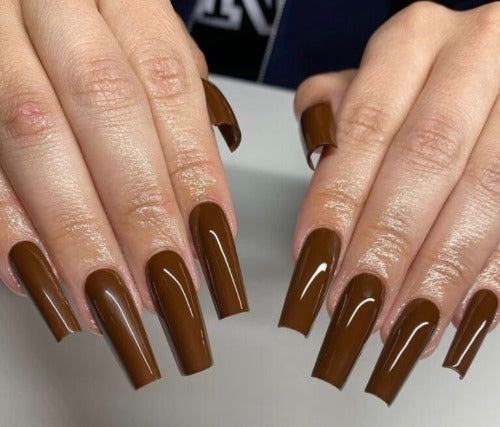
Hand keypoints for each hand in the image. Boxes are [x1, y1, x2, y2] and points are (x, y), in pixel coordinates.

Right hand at [0, 0, 246, 387]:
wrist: (22, 3)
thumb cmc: (93, 27)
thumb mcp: (142, 41)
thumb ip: (171, 107)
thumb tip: (206, 202)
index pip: (168, 84)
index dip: (192, 167)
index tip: (213, 238)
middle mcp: (53, 7)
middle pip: (104, 108)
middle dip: (138, 208)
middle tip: (165, 284)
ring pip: (33, 135)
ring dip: (75, 231)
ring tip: (108, 300)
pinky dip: (6, 226)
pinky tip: (39, 277)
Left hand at [280, 1, 499, 404]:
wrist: (495, 69)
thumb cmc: (424, 81)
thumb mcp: (376, 79)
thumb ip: (337, 113)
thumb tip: (315, 154)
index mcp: (413, 40)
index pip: (364, 128)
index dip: (338, 200)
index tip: (314, 261)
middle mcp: (474, 57)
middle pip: (424, 163)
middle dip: (386, 245)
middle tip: (353, 307)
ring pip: (485, 194)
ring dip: (439, 272)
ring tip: (402, 327)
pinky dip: (491, 274)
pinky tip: (460, 315)